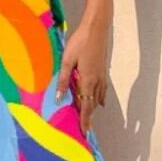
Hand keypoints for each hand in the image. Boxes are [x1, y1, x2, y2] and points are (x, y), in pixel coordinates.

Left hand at [55, 16, 109, 135]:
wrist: (96, 27)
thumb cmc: (80, 42)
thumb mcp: (67, 60)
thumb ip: (63, 80)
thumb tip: (58, 98)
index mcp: (87, 80)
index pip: (86, 106)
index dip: (85, 120)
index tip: (85, 133)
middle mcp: (97, 81)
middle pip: (92, 104)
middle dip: (89, 117)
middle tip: (85, 129)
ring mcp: (102, 75)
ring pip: (98, 98)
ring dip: (93, 108)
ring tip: (88, 118)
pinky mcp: (103, 70)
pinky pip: (102, 90)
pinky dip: (100, 98)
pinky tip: (100, 102)